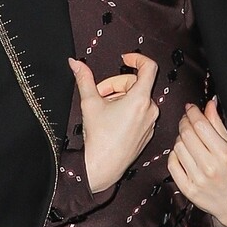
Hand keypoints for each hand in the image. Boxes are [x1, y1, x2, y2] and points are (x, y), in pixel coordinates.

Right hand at [69, 52, 158, 193]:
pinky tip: (111, 119)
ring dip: (120, 98)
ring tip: (103, 108)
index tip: (124, 59)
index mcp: (140, 99)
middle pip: (136, 84)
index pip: (148, 68)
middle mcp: (150, 110)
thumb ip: (84, 79)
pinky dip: (126, 110)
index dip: (136, 59)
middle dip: (116, 84)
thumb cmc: (99, 138)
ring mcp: (150, 122)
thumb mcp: (89, 103)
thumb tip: (75, 63)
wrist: (102, 167)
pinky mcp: (147, 132)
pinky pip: (139, 113)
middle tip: (99, 93)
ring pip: (137, 99)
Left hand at [168, 97, 226, 226]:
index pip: (201, 126)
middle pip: (187, 134)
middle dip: (185, 122)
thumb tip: (209, 104)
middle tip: (187, 120)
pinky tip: (182, 153)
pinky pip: (172, 164)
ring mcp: (196, 180)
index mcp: (224, 155)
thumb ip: (219, 126)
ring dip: (180, 138)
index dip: (193, 112)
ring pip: (177, 147)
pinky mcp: (187, 189)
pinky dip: (174, 154)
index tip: (191, 108)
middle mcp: (209, 168)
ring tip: (188, 138)